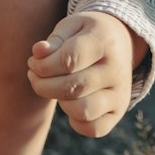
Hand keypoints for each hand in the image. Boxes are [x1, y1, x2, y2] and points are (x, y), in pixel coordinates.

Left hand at [26, 12, 146, 137]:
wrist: (120, 42)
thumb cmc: (85, 33)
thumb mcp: (70, 26)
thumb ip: (53, 40)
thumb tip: (38, 53)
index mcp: (103, 41)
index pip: (68, 60)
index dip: (43, 65)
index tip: (34, 62)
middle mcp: (116, 69)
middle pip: (72, 87)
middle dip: (43, 84)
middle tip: (35, 74)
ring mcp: (120, 93)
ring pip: (82, 110)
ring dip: (59, 102)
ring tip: (55, 87)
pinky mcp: (118, 112)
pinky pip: (93, 128)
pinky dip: (75, 121)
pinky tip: (69, 102)